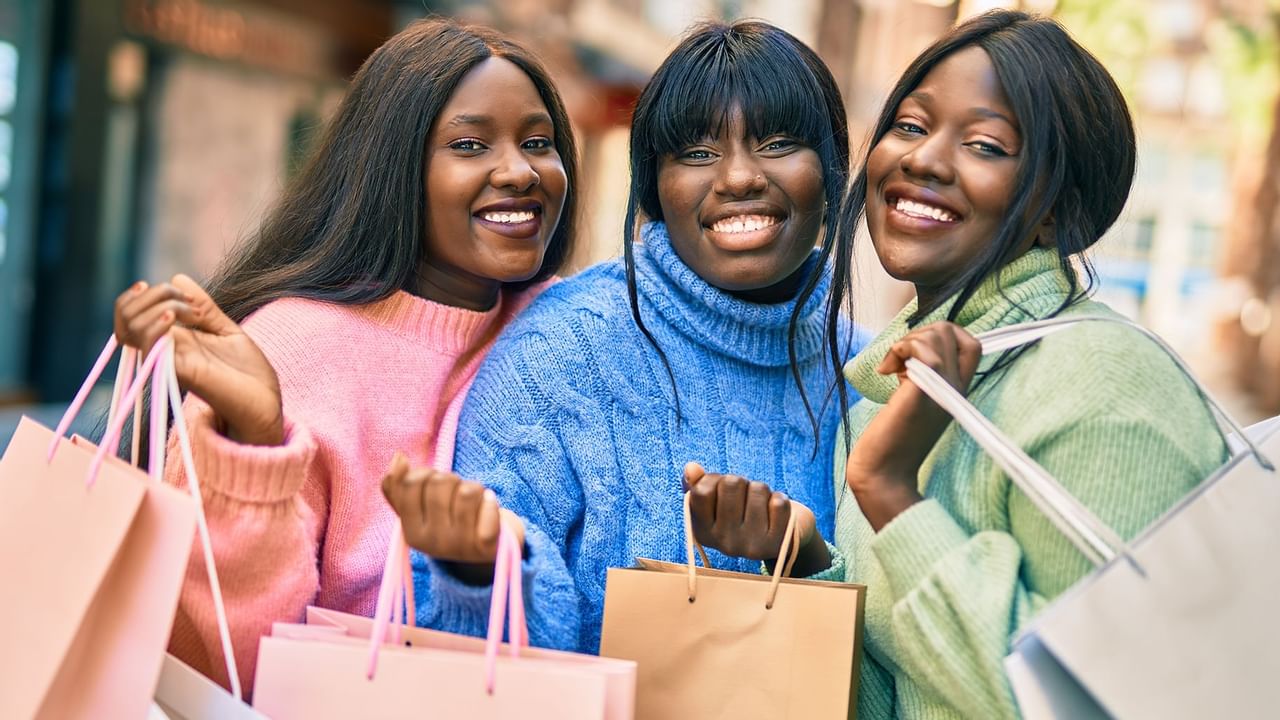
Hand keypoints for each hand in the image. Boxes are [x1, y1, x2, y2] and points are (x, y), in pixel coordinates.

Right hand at [113, 275, 282, 445]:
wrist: (265, 402)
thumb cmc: (248, 373)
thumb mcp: (225, 330)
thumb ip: (203, 307)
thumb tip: (177, 276)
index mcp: (171, 340)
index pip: (130, 314)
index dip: (140, 295)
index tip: (173, 287)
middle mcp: (163, 351)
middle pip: (126, 316)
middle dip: (154, 295)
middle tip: (188, 303)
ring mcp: (167, 362)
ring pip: (131, 328)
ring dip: (159, 306)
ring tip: (191, 313)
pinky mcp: (177, 373)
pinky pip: (149, 347)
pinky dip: (156, 325)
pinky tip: (176, 316)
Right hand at [381, 453, 524, 583]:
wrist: (490, 548)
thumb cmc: (452, 520)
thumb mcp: (422, 509)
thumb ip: (400, 486)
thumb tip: (398, 458)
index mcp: (411, 534)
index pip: (411, 482)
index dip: (426, 473)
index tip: (435, 485)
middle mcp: (433, 544)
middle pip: (440, 483)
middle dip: (451, 479)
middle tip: (457, 494)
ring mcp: (460, 545)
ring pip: (467, 492)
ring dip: (474, 488)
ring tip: (474, 500)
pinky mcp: (487, 544)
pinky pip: (487, 507)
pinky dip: (490, 500)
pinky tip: (489, 505)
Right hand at [683, 462, 830, 576]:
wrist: (777, 538)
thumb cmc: (741, 513)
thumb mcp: (716, 501)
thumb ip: (698, 484)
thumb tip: (691, 468)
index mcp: (703, 532)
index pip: (701, 490)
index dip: (714, 479)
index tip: (720, 488)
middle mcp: (724, 543)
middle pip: (731, 483)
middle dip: (740, 482)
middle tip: (744, 496)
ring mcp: (751, 544)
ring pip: (758, 488)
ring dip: (761, 490)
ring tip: (759, 504)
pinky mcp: (777, 542)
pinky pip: (779, 502)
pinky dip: (779, 498)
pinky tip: (774, 511)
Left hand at [845, 321, 980, 529]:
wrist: (884, 474)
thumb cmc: (893, 439)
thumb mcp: (917, 401)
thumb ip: (923, 377)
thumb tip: (913, 347)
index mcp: (957, 390)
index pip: (972, 344)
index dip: (944, 335)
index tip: (915, 354)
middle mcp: (956, 389)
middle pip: (952, 332)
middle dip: (920, 334)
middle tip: (899, 360)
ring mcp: (943, 391)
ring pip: (938, 334)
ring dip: (906, 342)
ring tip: (892, 369)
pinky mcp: (923, 394)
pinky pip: (924, 352)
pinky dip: (900, 350)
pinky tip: (885, 372)